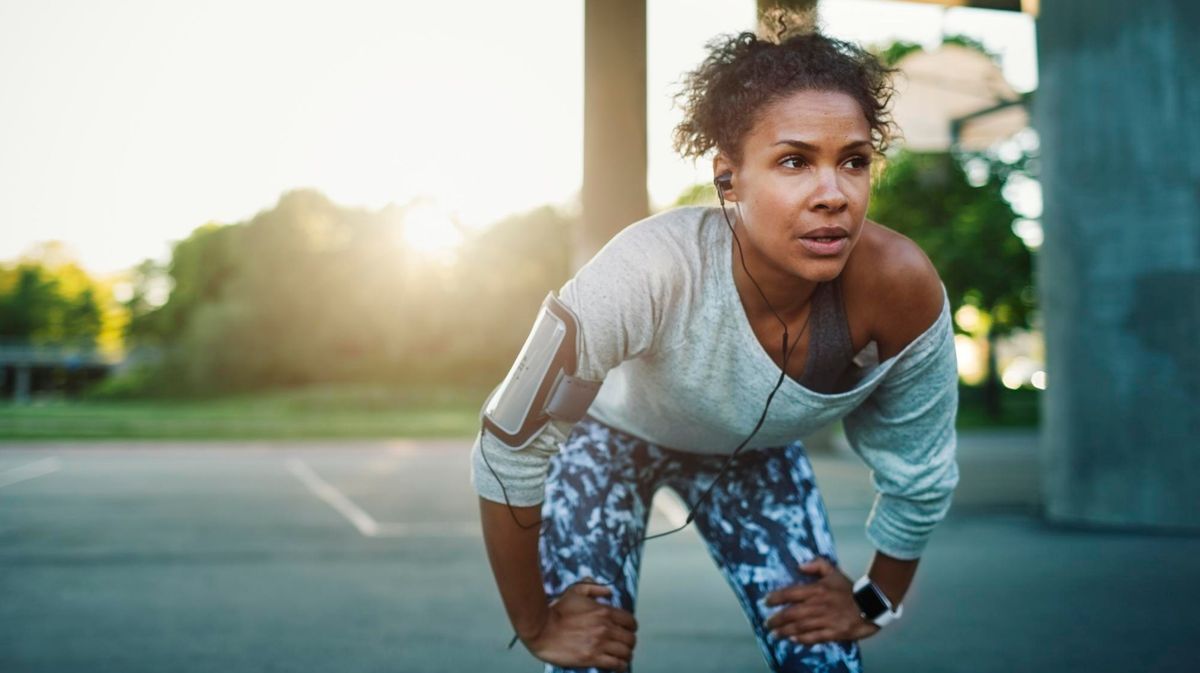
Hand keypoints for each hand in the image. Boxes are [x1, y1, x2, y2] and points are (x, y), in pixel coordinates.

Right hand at [523, 579, 637, 671]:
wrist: (542, 630)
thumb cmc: (557, 611)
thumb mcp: (575, 592)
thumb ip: (594, 588)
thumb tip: (608, 591)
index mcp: (604, 611)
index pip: (630, 621)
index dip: (632, 627)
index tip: (628, 630)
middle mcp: (605, 628)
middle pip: (630, 638)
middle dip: (630, 642)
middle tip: (625, 644)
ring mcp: (599, 644)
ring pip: (626, 652)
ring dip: (626, 655)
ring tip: (624, 656)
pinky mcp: (592, 658)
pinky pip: (616, 664)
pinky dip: (620, 666)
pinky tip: (618, 665)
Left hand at [763, 557, 880, 645]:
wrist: (871, 605)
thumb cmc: (849, 589)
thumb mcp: (833, 572)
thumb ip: (817, 565)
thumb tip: (799, 566)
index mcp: (817, 590)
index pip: (791, 593)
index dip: (776, 598)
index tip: (766, 602)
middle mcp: (818, 605)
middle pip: (792, 613)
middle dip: (777, 619)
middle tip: (767, 623)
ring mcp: (826, 620)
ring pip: (800, 627)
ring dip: (785, 631)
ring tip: (774, 634)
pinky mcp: (834, 632)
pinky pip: (815, 637)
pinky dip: (803, 639)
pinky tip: (793, 639)